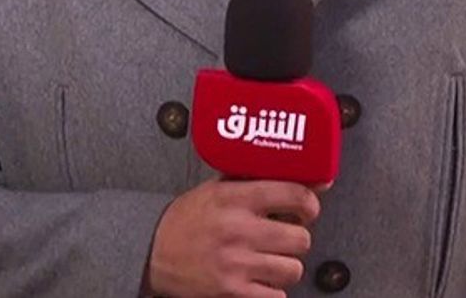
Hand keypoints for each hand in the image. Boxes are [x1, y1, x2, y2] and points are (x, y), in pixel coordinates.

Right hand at [144, 178, 321, 297]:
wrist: (151, 250)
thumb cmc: (189, 218)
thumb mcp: (220, 188)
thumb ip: (261, 180)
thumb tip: (314, 179)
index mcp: (236, 197)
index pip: (295, 194)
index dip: (310, 204)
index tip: (308, 209)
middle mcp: (238, 229)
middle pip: (300, 238)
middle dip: (297, 238)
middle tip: (285, 237)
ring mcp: (235, 263)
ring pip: (293, 269)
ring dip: (286, 266)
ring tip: (270, 259)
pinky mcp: (230, 291)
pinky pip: (276, 296)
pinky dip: (273, 291)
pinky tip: (259, 279)